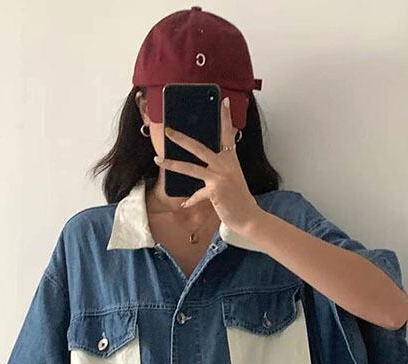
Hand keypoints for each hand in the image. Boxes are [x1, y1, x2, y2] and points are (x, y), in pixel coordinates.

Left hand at [157, 96, 264, 234]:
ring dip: (172, 164)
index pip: (228, 134)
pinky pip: (196, 194)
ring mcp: (220, 177)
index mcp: (231, 160)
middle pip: (199, 147)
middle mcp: (225, 165)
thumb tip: (199, 164)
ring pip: (191, 168)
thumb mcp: (231, 178)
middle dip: (181, 138)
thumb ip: (219, 168)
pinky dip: (190, 200)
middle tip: (168, 130)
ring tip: (158, 160)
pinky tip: (184, 204)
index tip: (224, 102)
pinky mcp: (215, 191)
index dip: (226, 118)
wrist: (248, 217)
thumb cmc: (238, 199)